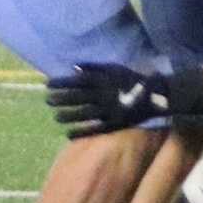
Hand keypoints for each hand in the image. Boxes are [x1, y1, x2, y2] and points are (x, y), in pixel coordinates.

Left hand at [46, 63, 175, 137]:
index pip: (77, 80)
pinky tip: (68, 135)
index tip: (48, 85)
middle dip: (61, 99)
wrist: (154, 95)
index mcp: (104, 80)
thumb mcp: (114, 67)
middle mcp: (104, 94)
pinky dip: (81, 132)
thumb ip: (94, 67)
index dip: (62, 83)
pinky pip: (95, 129)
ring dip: (68, 115)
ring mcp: (109, 110)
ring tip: (56, 117)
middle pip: (78, 97)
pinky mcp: (114, 123)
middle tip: (48, 100)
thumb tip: (73, 68)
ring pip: (84, 113)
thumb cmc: (131, 79)